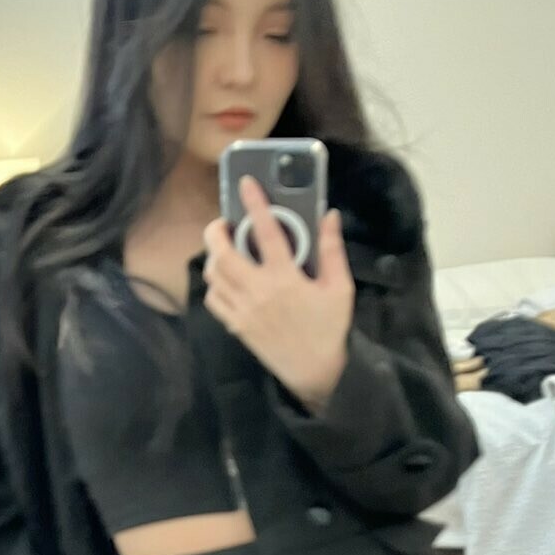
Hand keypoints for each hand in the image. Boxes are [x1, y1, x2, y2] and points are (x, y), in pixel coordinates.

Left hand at [203, 175, 354, 408]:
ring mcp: (242, 310)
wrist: (314, 371)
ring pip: (214, 274)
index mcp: (285, 278)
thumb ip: (332, 250)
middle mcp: (258, 291)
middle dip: (216, 231)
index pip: (266, 232)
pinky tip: (226, 278)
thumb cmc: (329, 327)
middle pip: (223, 253)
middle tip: (225, 223)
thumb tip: (328, 215)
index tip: (246, 184)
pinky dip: (215, 283)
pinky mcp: (235, 326)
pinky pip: (214, 298)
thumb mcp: (340, 288)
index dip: (255, 204)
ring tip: (225, 247)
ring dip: (214, 255)